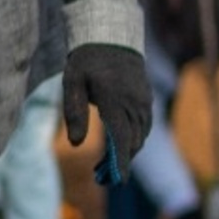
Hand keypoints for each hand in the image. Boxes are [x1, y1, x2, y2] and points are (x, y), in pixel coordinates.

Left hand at [62, 43, 150, 179]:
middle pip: (131, 143)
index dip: (120, 163)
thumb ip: (74, 112)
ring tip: (104, 167)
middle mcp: (134, 104)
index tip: (116, 182)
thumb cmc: (87, 60)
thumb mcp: (72, 82)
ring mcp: (143, 102)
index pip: (122, 139)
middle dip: (118, 164)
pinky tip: (118, 146)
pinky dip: (132, 142)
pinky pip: (143, 128)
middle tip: (98, 178)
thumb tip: (76, 144)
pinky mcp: (146, 101)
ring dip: (125, 155)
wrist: (112, 37)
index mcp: (115, 101)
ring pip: (139, 138)